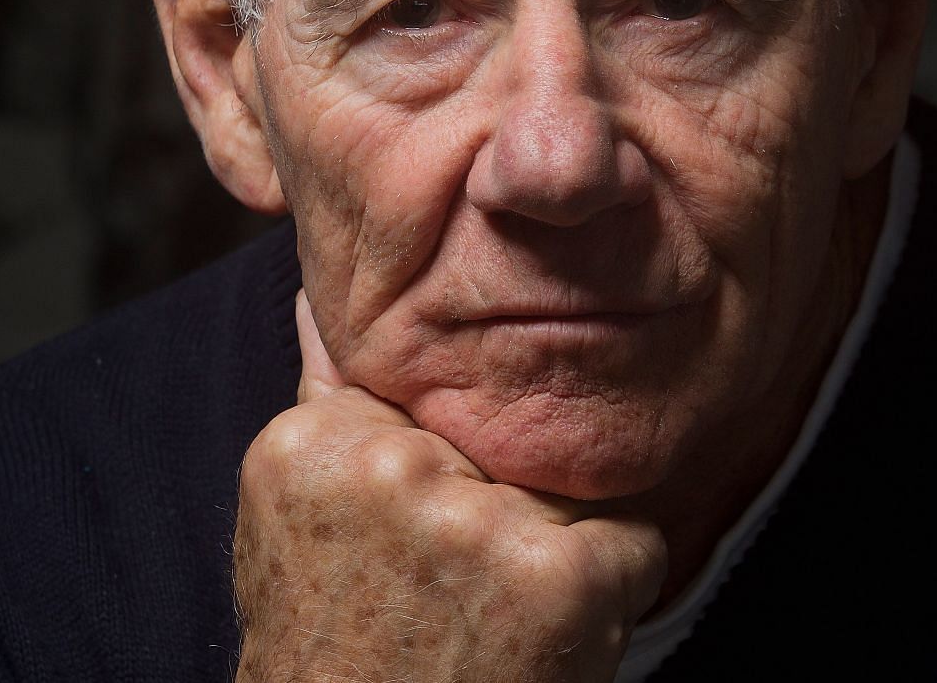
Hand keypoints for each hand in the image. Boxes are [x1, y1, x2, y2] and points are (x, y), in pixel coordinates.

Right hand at [232, 292, 667, 681]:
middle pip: (507, 434)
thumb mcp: (302, 521)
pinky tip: (542, 639)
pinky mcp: (557, 573)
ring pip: (574, 481)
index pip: (431, 394)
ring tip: (492, 617)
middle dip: (502, 499)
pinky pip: (634, 540)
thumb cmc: (339, 656)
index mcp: (314, 445)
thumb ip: (327, 398)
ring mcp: (475, 520)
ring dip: (557, 544)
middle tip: (451, 591)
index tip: (409, 539)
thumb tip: (324, 290)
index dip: (446, 467)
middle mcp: (390, 468)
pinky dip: (612, 593)